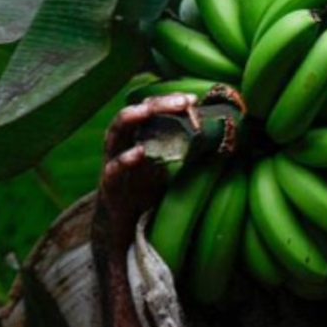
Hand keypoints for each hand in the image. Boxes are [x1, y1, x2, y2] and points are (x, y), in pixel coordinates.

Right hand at [93, 93, 197, 256]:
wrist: (121, 226)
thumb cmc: (144, 191)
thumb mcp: (165, 167)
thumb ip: (181, 151)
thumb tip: (217, 139)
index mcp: (138, 137)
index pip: (151, 110)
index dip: (169, 101)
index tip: (193, 100)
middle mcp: (123, 144)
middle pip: (136, 114)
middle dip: (157, 104)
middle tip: (182, 102)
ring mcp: (113, 163)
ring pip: (115, 133)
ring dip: (130, 118)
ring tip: (146, 111)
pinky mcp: (109, 186)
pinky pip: (113, 169)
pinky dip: (125, 160)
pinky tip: (138, 153)